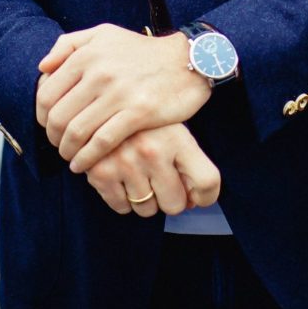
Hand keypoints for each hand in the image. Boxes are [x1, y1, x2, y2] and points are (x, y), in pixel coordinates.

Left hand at [35, 24, 210, 172]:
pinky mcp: (138, 112)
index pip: (47, 93)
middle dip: (52, 137)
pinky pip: (102, 142)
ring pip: (77, 132)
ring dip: (67, 151)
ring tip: (70, 157)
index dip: (41, 116)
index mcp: (87, 54)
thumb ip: (69, 45)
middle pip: (58, 116)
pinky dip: (87, 158)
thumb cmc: (141, 50)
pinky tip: (83, 165)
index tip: (47, 126)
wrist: (186, 60)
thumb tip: (42, 67)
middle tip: (58, 145)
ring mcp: (119, 93)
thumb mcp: (104, 34)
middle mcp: (99, 72)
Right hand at [85, 122, 220, 217]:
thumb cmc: (145, 117)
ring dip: (144, 198)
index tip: (197, 196)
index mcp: (176, 137)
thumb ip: (188, 160)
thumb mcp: (172, 126)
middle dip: (169, 198)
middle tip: (160, 181)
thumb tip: (193, 201)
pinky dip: (122, 198)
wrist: (101, 98)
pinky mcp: (101, 172)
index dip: (206, 197)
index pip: (207, 181)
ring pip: (147, 209)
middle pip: (175, 204)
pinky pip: (121, 207)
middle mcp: (152, 151)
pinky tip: (121, 175)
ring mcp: (125, 162)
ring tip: (138, 173)